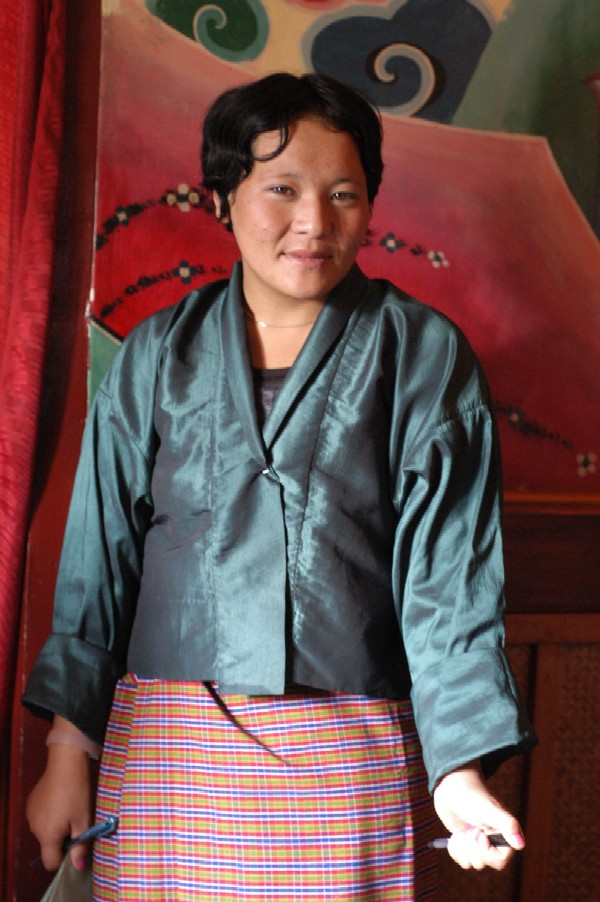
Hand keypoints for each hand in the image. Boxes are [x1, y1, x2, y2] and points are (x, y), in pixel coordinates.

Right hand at [26, 718, 97, 870]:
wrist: (66, 763)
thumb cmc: (77, 793)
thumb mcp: (83, 820)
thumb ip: (79, 846)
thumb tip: (78, 867)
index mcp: (47, 835)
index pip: (50, 862)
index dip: (63, 858)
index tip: (74, 844)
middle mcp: (34, 828)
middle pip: (47, 845)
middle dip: (60, 839)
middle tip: (75, 821)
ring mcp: (30, 815)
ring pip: (43, 831)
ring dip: (54, 826)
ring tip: (68, 808)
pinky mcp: (30, 803)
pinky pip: (39, 818)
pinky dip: (48, 815)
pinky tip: (59, 800)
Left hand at [432, 759, 524, 870]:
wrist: (451, 783)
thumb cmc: (471, 793)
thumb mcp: (490, 809)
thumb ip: (508, 825)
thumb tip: (520, 845)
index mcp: (504, 834)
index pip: (499, 862)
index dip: (486, 852)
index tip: (480, 833)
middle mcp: (493, 840)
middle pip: (483, 863)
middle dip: (472, 847)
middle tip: (471, 827)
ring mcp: (478, 841)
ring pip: (471, 863)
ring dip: (462, 847)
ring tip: (463, 828)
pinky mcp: (466, 842)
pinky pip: (461, 859)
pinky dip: (455, 848)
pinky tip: (456, 834)